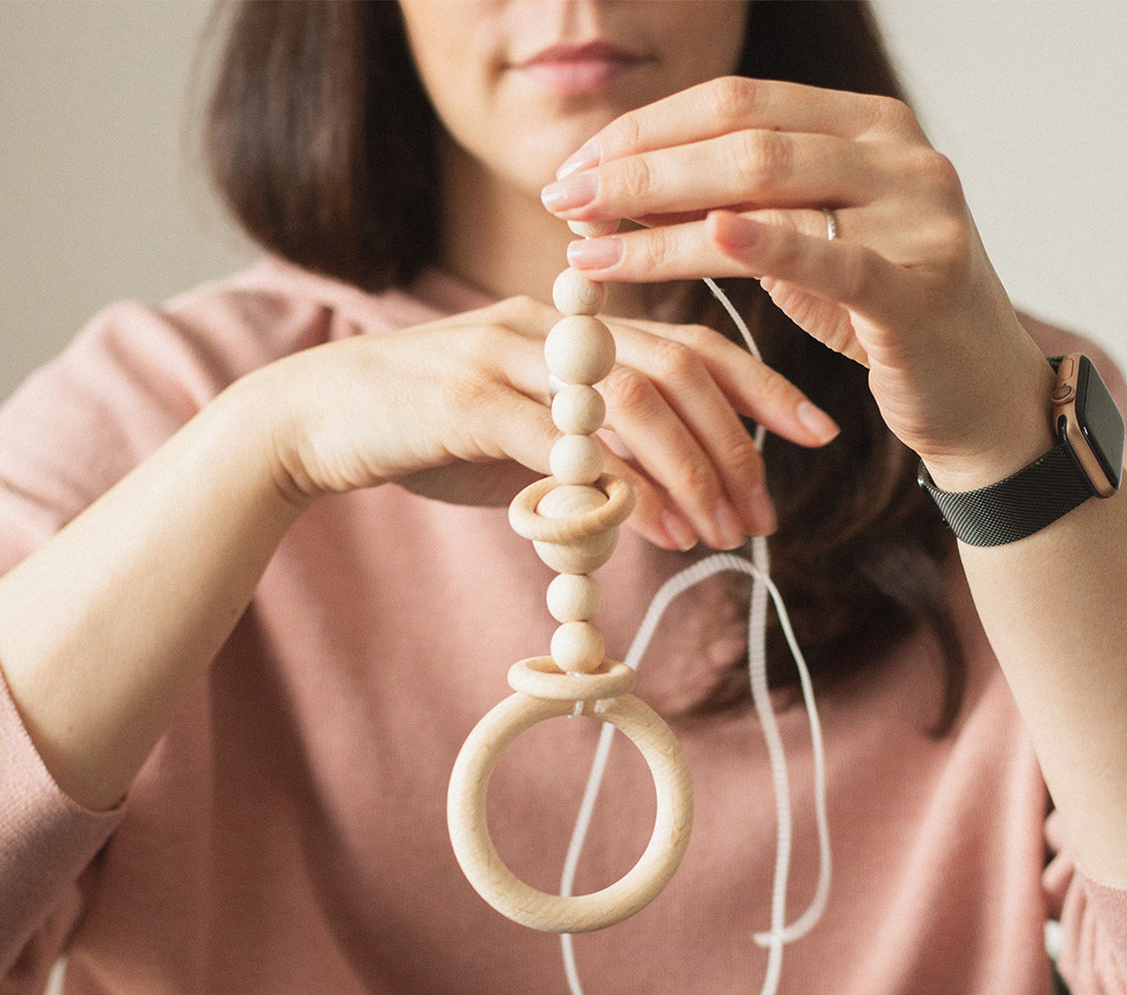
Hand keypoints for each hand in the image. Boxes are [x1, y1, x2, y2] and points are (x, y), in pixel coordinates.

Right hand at [248, 295, 835, 549]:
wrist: (312, 420)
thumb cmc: (420, 431)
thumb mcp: (517, 440)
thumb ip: (583, 455)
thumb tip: (647, 502)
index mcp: (570, 328)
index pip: (684, 341)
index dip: (758, 384)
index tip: (814, 432)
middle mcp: (549, 328)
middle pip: (673, 368)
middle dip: (734, 445)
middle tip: (763, 516)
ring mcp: (508, 356)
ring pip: (631, 399)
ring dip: (688, 470)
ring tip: (715, 534)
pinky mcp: (468, 401)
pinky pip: (564, 441)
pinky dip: (616, 486)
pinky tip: (649, 529)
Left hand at [541, 77, 1054, 489]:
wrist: (977, 394)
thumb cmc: (884, 319)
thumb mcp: (807, 254)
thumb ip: (739, 212)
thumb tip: (629, 195)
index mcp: (865, 127)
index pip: (737, 102)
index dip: (647, 130)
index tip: (575, 168)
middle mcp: (895, 152)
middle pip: (742, 137)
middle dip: (638, 167)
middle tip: (562, 199)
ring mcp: (915, 212)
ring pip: (770, 187)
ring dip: (664, 213)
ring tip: (588, 242)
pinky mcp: (919, 285)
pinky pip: (832, 258)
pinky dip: (766, 244)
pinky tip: (707, 235)